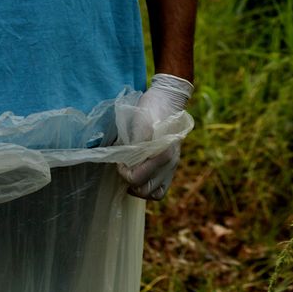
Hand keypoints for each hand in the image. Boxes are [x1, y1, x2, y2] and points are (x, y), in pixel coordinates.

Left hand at [118, 73, 192, 200]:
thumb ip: (133, 146)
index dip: (123, 172)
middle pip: (144, 189)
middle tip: (124, 168)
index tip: (120, 161)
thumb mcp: (138, 123)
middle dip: (130, 182)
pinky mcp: (172, 166)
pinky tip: (142, 177)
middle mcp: (170, 162)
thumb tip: (125, 164)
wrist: (168, 99)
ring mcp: (172, 166)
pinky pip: (161, 189)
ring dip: (140, 188)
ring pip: (153, 193)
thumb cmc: (151, 109)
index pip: (137, 178)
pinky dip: (150, 189)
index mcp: (162, 152)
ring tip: (132, 175)